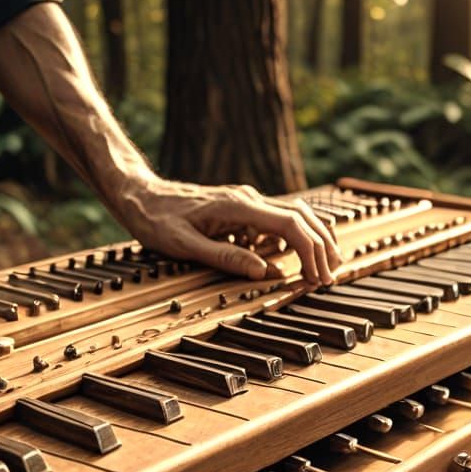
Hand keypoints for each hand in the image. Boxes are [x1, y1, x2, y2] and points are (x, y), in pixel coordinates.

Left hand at [117, 178, 341, 284]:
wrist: (139, 194)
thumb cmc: (156, 220)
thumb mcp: (183, 245)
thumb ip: (225, 258)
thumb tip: (265, 272)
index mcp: (238, 207)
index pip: (290, 224)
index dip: (310, 251)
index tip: (318, 276)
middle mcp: (249, 199)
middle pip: (303, 216)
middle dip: (323, 246)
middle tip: (331, 276)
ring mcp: (248, 202)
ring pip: (297, 214)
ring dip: (315, 239)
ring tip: (325, 266)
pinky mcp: (244, 209)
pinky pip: (280, 220)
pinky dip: (296, 238)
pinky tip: (294, 259)